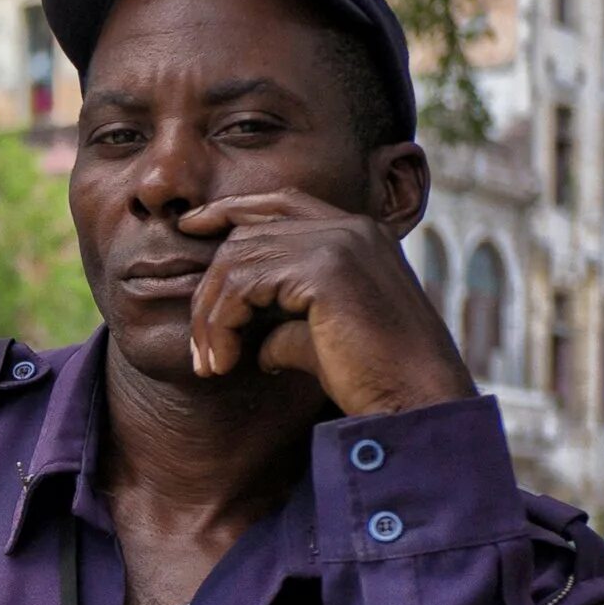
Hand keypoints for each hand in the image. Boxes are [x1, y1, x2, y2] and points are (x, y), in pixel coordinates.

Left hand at [178, 191, 476, 416]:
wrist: (414, 401)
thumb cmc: (371, 377)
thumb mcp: (319, 337)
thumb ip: (284, 321)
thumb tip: (252, 339)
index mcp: (357, 234)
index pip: (280, 203)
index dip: (230, 210)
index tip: (189, 227)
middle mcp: (350, 227)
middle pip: (246, 235)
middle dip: (211, 291)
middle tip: (203, 349)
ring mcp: (339, 242)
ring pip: (236, 262)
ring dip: (211, 319)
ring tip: (211, 364)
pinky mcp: (324, 269)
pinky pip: (242, 287)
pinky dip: (221, 326)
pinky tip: (224, 364)